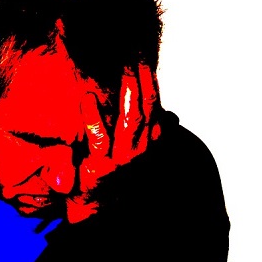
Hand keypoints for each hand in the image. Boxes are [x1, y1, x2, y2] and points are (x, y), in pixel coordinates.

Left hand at [66, 63, 161, 222]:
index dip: (150, 82)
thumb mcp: (133, 153)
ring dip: (127, 91)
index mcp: (147, 144)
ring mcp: (121, 159)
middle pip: (146, 107)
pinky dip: (94, 117)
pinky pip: (99, 137)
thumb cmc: (112, 176)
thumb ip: (150, 133)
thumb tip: (172, 116)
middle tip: (133, 52)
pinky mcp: (99, 166)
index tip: (144, 58)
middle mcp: (138, 150)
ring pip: (130, 119)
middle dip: (142, 79)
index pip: (154, 107)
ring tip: (122, 67)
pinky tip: (88, 97)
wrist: (95, 209)